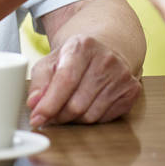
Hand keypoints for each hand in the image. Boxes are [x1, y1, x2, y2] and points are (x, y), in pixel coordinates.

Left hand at [27, 34, 141, 126]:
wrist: (106, 49)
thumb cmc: (75, 58)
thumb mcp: (52, 61)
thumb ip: (39, 82)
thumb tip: (34, 104)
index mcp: (83, 46)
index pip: (65, 80)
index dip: (49, 104)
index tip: (36, 118)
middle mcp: (106, 59)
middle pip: (77, 104)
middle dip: (59, 115)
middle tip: (50, 116)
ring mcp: (122, 75)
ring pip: (90, 115)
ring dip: (73, 119)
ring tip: (67, 109)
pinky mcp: (131, 91)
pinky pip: (104, 119)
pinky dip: (90, 119)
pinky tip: (86, 106)